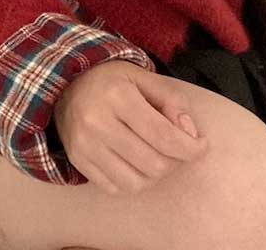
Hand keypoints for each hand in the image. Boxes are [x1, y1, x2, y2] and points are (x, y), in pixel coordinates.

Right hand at [53, 58, 208, 195]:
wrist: (65, 85)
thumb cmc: (111, 81)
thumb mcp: (143, 77)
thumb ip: (172, 101)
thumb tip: (190, 134)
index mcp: (117, 96)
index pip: (164, 137)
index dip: (190, 148)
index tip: (201, 146)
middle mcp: (97, 122)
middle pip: (154, 165)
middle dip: (174, 160)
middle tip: (174, 147)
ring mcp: (84, 145)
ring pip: (137, 182)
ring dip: (153, 173)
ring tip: (152, 154)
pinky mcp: (77, 160)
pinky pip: (116, 187)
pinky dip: (132, 179)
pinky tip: (131, 160)